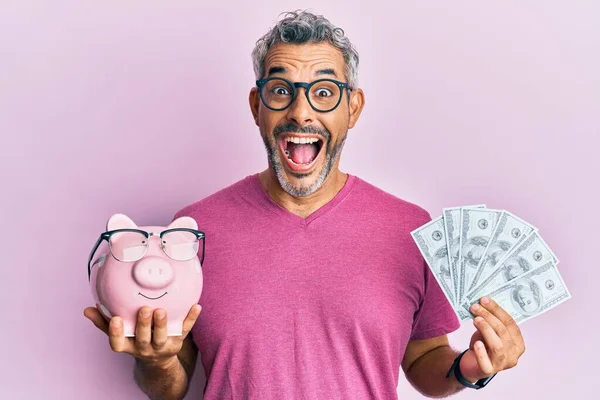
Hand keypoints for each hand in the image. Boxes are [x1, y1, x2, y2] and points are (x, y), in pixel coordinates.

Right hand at [83, 304, 201, 367]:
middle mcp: (145, 348)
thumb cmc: (135, 339)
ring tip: (162, 310)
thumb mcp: (119, 334)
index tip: (115, 319)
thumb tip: (87, 309)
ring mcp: (162, 346)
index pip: (118, 344)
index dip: (116, 333)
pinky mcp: (178, 341)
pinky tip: (196, 306)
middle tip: (145, 309)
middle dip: (144, 325)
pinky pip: (186, 330)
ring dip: (162, 324)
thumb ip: (103, 323)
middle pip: (143, 339)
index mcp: (129, 345)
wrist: (159, 358)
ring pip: (163, 337)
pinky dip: (191, 318)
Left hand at [459, 296, 524, 381]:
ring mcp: (502, 364)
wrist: (471, 364)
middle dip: (489, 317)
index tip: (484, 300)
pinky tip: (476, 343)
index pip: (510, 324)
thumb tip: (482, 303)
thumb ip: (489, 321)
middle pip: (503, 332)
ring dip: (486, 330)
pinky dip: (481, 352)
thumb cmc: (483, 345)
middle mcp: (513, 354)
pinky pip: (486, 362)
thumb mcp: (488, 331)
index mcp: (518, 343)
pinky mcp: (488, 371)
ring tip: (475, 319)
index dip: (497, 310)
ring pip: (497, 345)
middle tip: (475, 307)